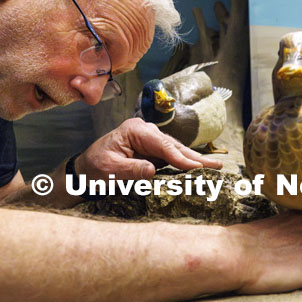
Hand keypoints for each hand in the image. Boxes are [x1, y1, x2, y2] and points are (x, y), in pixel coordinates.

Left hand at [76, 118, 221, 180]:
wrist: (85, 171)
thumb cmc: (94, 168)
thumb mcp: (109, 170)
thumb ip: (130, 170)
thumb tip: (152, 170)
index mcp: (135, 130)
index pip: (162, 145)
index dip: (180, 158)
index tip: (196, 168)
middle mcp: (145, 132)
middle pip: (174, 145)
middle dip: (195, 157)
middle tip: (216, 165)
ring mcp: (150, 141)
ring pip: (176, 151)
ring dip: (195, 160)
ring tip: (215, 167)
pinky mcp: (152, 152)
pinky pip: (172, 158)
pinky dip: (186, 164)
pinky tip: (199, 168)